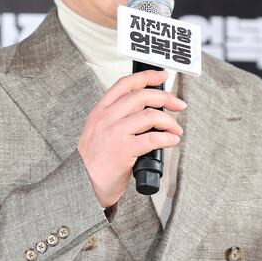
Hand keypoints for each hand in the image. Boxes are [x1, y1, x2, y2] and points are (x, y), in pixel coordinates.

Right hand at [78, 70, 185, 207]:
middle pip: (142, 96)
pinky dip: (167, 138)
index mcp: (100, 111)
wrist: (82, 184)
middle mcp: (106, 118)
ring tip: (175, 129)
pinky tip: (172, 140)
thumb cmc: (93, 162)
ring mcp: (115, 133)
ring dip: (169, 122)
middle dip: (166, 97)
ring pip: (150, 115)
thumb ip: (115, 118)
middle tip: (178, 105)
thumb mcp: (97, 131)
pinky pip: (152, 138)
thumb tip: (146, 110)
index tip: (162, 76)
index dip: (146, 76)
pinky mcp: (124, 150)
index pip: (125, 84)